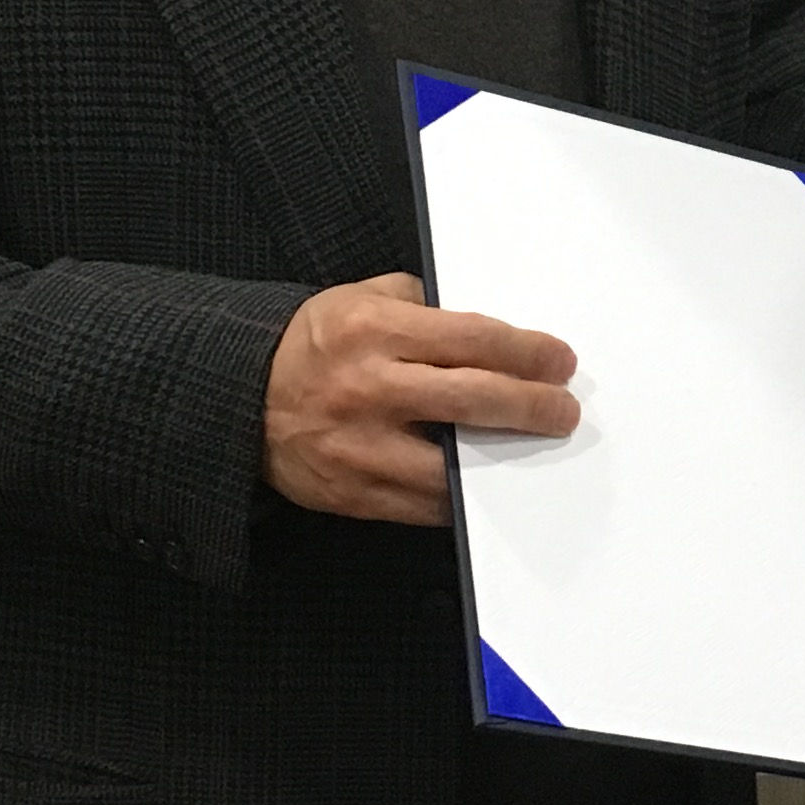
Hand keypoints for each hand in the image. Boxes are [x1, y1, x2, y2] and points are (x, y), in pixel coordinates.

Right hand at [262, 274, 579, 527]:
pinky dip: (465, 496)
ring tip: (535, 447)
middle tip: (563, 409)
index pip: (473, 340)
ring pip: (455, 464)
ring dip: (506, 459)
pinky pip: (427, 505)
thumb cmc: (312, 346)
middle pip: (474, 400)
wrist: (240, 400)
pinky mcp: (355, 494)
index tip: (558, 361)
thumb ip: (423, 304)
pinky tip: (489, 482)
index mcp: (373, 332)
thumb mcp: (361, 299)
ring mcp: (362, 448)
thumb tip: (491, 329)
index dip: (526, 352)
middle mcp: (369, 389)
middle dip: (533, 406)